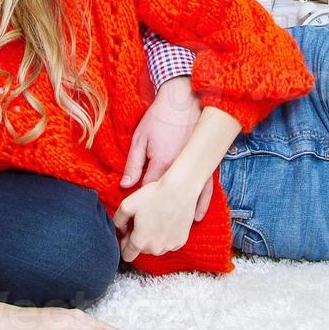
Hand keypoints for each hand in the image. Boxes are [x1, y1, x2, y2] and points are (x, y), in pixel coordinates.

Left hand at [113, 175, 197, 261]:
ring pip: (156, 247)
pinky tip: (166, 221)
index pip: (127, 256)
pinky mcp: (180, 241)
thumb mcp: (126, 205)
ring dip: (153, 238)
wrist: (179, 190)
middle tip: (142, 220)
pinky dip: (166, 235)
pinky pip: (169, 243)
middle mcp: (155, 249)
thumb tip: (120, 229)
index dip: (124, 244)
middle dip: (139, 238)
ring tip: (155, 219)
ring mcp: (169, 246)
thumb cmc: (153, 196)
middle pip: (142, 250)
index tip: (127, 233)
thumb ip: (117, 221)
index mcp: (139, 242)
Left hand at [122, 76, 211, 221]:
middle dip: (155, 215)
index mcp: (161, 164)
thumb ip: (133, 164)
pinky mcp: (203, 165)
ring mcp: (193, 169)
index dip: (137, 205)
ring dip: (176, 214)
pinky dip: (200, 204)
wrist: (184, 100)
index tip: (129, 216)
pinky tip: (196, 217)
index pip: (146, 193)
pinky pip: (204, 190)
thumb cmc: (160, 117)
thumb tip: (124, 185)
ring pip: (186, 198)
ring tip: (168, 230)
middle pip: (165, 200)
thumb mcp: (140, 138)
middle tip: (145, 229)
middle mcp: (179, 171)